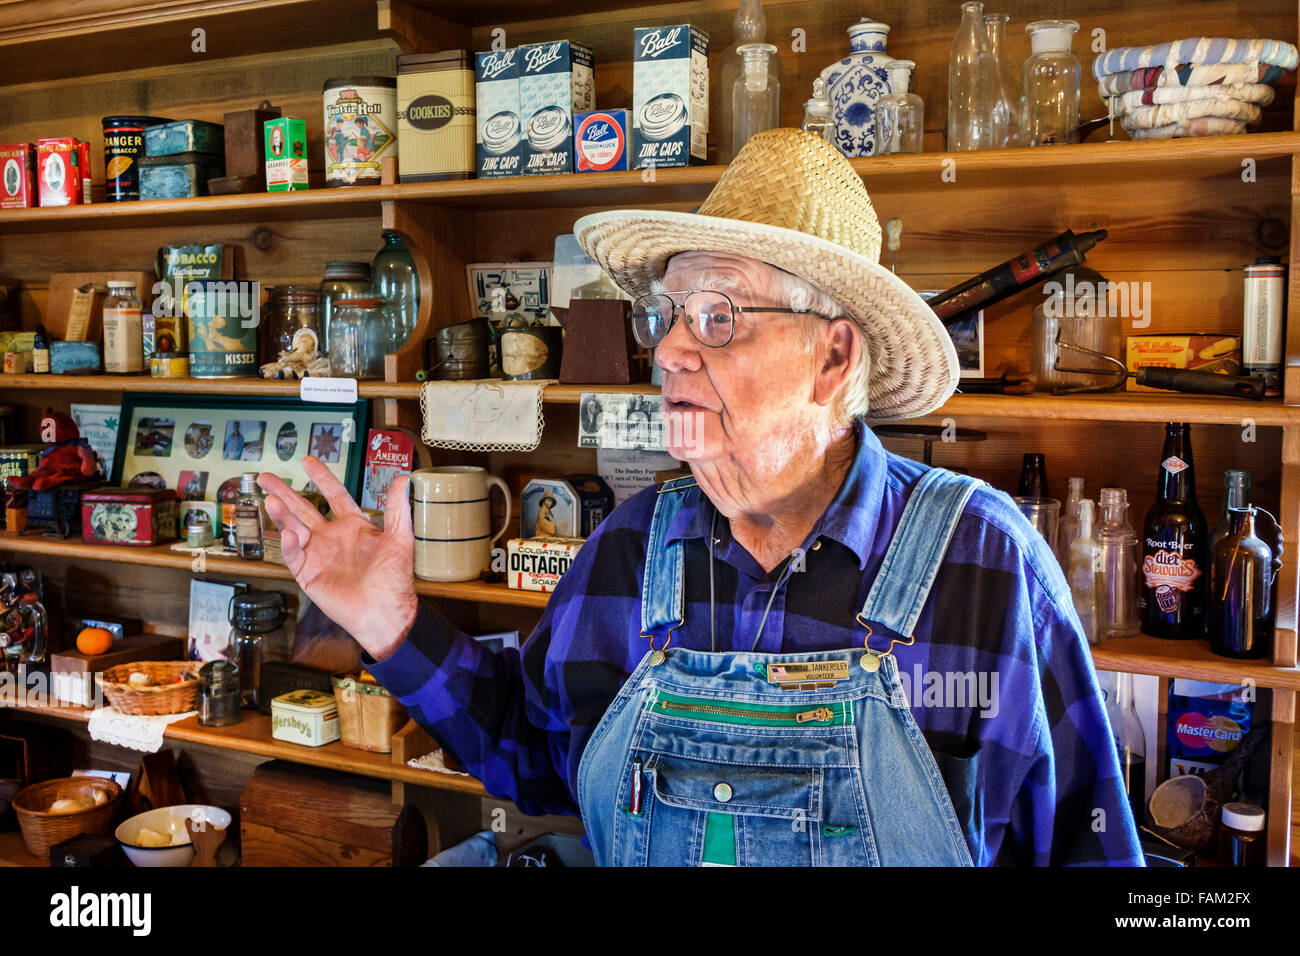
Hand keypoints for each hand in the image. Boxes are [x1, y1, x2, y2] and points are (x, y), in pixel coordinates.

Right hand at [259, 458, 416, 660]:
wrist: (385, 610)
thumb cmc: (395, 577)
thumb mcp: (399, 537)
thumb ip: (397, 507)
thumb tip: (404, 478)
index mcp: (353, 526)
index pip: (334, 495)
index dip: (321, 477)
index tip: (307, 461)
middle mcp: (332, 537)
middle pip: (304, 508)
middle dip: (284, 492)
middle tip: (265, 477)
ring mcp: (318, 554)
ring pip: (293, 528)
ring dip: (282, 514)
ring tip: (271, 499)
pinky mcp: (308, 573)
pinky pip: (293, 555)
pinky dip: (288, 544)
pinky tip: (287, 532)